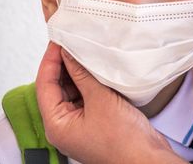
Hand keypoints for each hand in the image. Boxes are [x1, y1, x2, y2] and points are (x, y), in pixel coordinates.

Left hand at [36, 42, 185, 163]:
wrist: (148, 159)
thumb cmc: (125, 142)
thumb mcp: (100, 100)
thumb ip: (81, 74)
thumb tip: (68, 55)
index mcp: (57, 125)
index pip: (44, 85)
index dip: (50, 60)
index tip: (58, 41)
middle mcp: (64, 126)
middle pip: (55, 88)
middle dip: (63, 65)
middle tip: (71, 42)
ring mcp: (80, 124)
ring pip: (71, 91)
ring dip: (77, 72)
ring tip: (85, 51)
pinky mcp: (95, 121)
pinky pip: (86, 96)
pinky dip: (89, 81)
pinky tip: (96, 68)